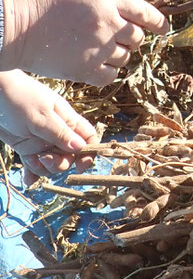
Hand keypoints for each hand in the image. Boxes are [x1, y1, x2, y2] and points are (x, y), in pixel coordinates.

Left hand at [0, 70, 98, 184]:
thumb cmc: (18, 98)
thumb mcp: (41, 117)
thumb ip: (60, 133)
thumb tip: (81, 148)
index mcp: (67, 119)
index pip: (88, 137)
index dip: (89, 152)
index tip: (80, 165)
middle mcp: (57, 132)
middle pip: (70, 155)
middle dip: (60, 163)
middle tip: (45, 159)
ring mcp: (42, 140)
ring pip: (52, 163)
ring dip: (43, 168)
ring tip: (31, 160)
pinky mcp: (27, 146)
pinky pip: (34, 164)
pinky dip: (32, 173)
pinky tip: (27, 180)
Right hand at [1, 0, 168, 86]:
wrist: (17, 27)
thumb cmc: (45, 3)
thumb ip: (107, 1)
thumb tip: (129, 16)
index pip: (146, 12)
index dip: (158, 23)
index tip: (162, 29)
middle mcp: (108, 24)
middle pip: (138, 37)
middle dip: (131, 38)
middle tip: (113, 37)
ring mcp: (99, 48)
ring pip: (126, 57)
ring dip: (117, 54)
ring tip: (96, 48)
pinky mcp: (87, 70)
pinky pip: (112, 75)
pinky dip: (107, 71)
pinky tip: (93, 64)